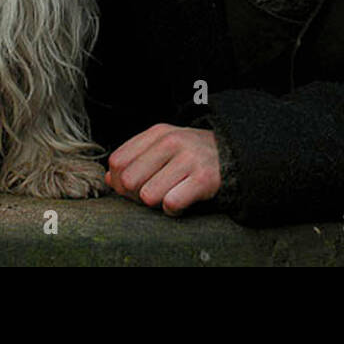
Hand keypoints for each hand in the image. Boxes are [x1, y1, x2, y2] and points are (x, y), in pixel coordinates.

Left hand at [105, 123, 221, 216]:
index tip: (130, 188)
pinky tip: (181, 202)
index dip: (118, 181)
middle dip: (135, 195)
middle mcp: (171, 142)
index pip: (118, 161)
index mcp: (158, 133)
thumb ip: (135, 159)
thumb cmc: (192, 155)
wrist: (234, 156)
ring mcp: (188, 159)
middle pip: (129, 180)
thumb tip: (110, 178)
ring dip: (156, 203)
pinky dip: (173, 210)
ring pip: (148, 195)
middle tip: (150, 195)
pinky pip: (171, 204)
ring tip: (169, 195)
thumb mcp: (163, 147)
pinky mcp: (203, 179)